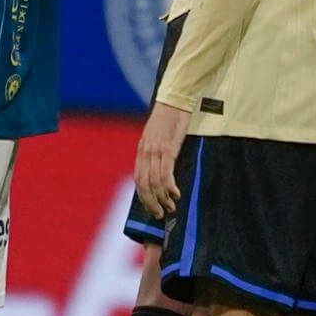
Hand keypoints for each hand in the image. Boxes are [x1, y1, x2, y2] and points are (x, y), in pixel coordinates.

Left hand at [134, 102, 191, 217]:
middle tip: (161, 214)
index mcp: (142, 151)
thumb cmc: (169, 118)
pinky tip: (176, 193)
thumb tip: (160, 170)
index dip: (144, 198)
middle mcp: (146, 153)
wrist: (174, 101)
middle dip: (151, 203)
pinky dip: (170, 187)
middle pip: (144, 185)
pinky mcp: (168, 149)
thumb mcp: (157, 137)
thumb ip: (156, 152)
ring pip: (154, 182)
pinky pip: (165, 173)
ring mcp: (156, 151)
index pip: (139, 180)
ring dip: (162, 198)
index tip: (152, 208)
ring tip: (171, 207)